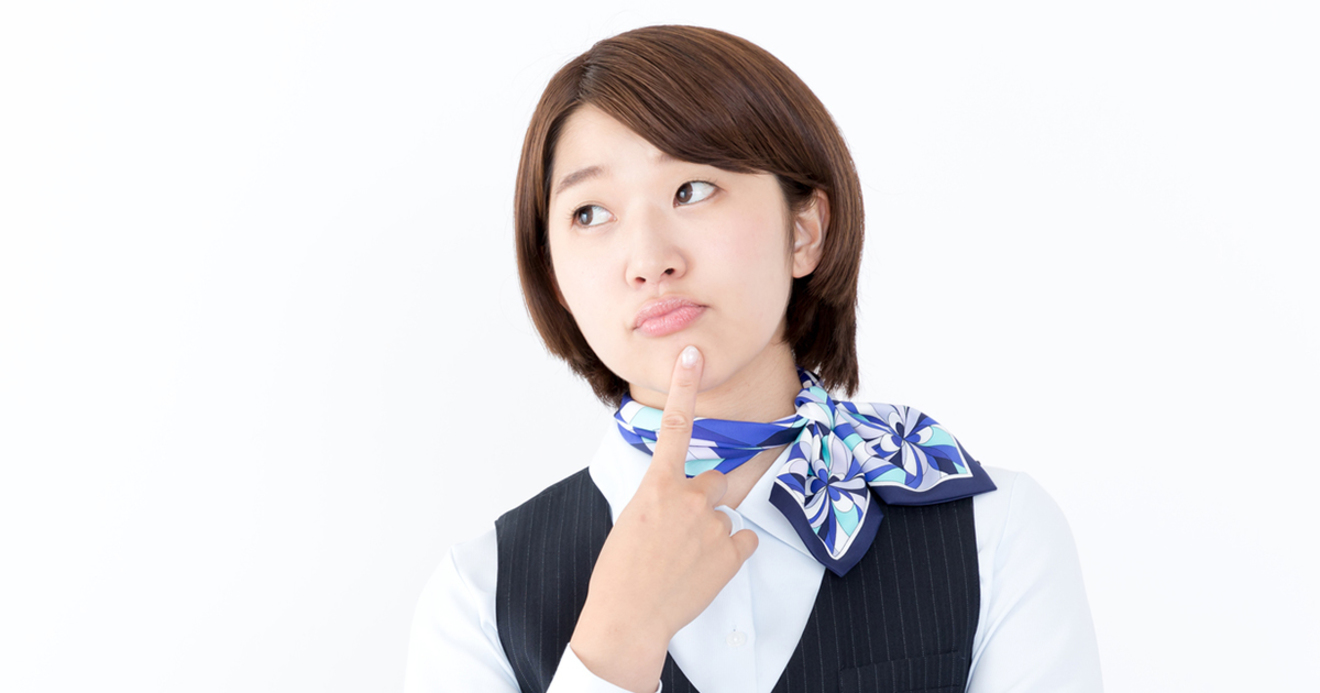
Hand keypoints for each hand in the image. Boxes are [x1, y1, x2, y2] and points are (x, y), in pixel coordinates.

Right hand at [569, 345, 759, 692]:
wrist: (629, 619)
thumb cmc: (620, 573)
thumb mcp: (631, 521)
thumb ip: (661, 500)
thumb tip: (679, 498)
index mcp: (657, 486)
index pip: (674, 424)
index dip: (684, 386)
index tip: (693, 355)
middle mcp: (690, 497)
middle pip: (716, 479)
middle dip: (706, 499)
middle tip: (683, 531)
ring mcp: (715, 524)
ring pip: (726, 514)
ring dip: (712, 531)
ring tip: (687, 560)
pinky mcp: (733, 551)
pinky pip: (743, 541)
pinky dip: (729, 555)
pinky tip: (705, 570)